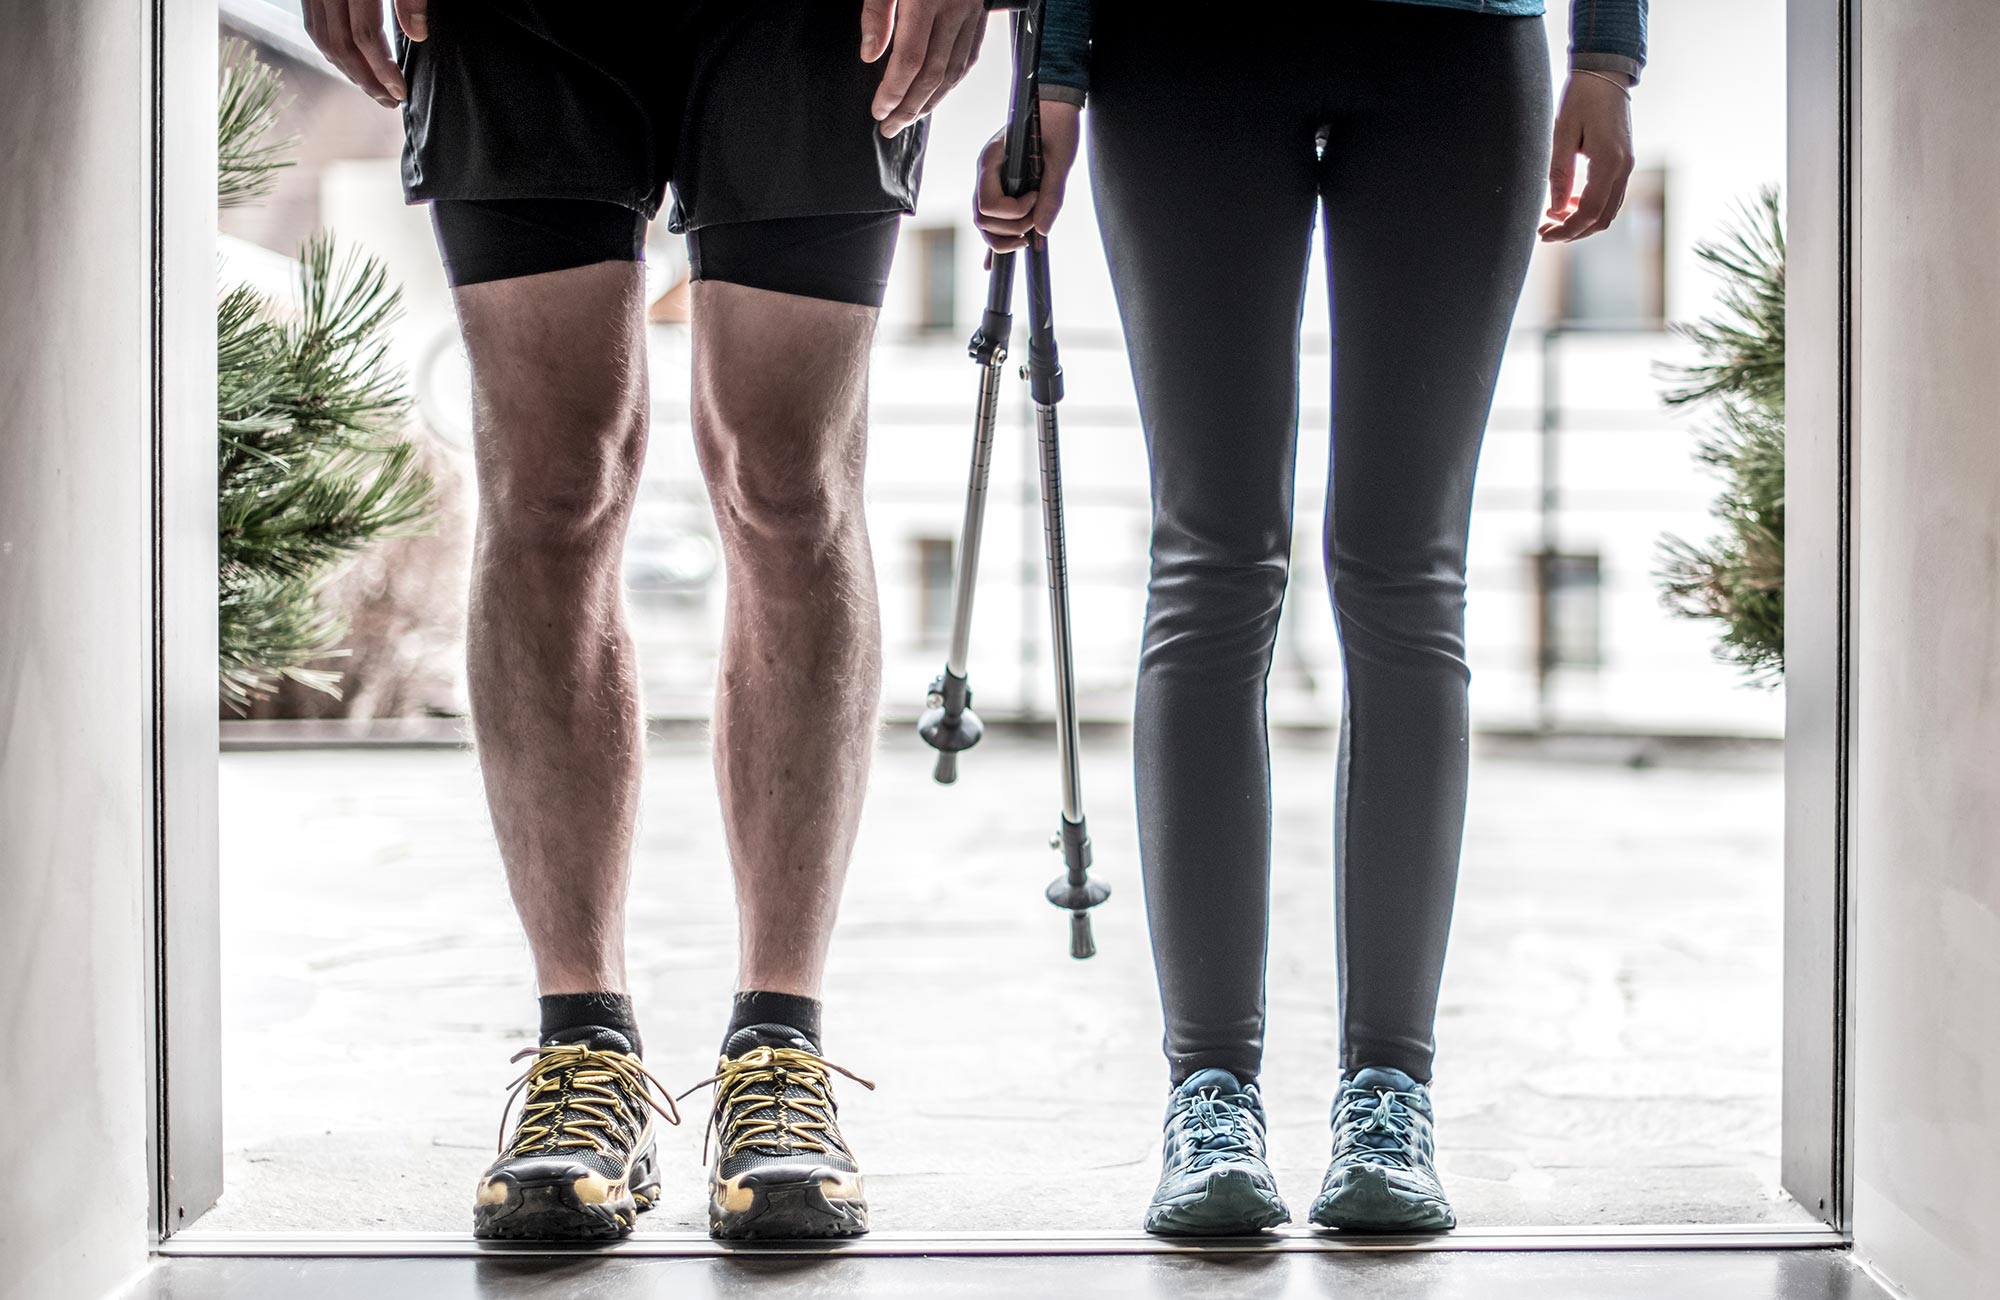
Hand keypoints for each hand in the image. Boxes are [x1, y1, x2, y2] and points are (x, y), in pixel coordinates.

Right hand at [302, 0, 427, 107]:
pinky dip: (331, 50)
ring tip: (373, 88)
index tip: (400, 91)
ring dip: (347, 70)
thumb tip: (417, 34)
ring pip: (322, 39)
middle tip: (388, 100)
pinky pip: (313, 25)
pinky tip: (352, 64)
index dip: (383, 68)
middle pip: (340, 44)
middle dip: (365, 79)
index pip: (365, 35)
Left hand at [861, 0, 989, 137]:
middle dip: (910, 108)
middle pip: (933, 74)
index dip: (894, 92)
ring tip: (911, 118)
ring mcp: (971, 13)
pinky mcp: (981, 13)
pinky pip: (970, 57)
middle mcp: (953, 10)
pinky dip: (953, 82)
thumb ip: (876, 11)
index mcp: (925, 0)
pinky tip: (937, 95)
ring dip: (931, 102)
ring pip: (954, 71)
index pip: (910, 60)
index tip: (880, 110)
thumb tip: (870, 53)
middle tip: (891, 126)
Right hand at [972, 100, 1080, 252]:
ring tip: (1029, 238)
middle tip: (1036, 222)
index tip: (1035, 199)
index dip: (1013, 212)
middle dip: (1010, 229)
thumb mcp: (1061, 158)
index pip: (986, 205)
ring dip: (1005, 237)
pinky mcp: (1000, 189)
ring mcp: (990, 182)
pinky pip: (991, 221)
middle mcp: (985, 173)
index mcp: (991, 160)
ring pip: (984, 225)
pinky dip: (994, 241)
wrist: (1055, 103)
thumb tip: (1042, 232)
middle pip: (982, 220)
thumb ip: (1052, 194)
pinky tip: (991, 268)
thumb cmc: (1058, 123)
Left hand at [1539, 73, 1633, 241]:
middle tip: (1544, 230)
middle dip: (1573, 231)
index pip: (1589, 212)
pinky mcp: (1624, 161)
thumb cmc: (1582, 97)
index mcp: (1609, 162)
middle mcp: (1624, 168)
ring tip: (1553, 218)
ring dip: (1582, 221)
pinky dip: (1590, 207)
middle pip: (1602, 218)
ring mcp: (1627, 165)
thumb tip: (1555, 208)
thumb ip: (1560, 173)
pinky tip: (1569, 202)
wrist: (1606, 72)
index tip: (1543, 233)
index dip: (1566, 229)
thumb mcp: (1562, 133)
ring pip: (1608, 211)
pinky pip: (1611, 196)